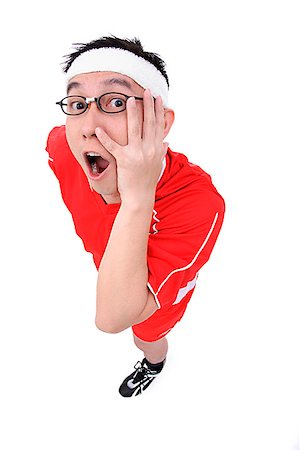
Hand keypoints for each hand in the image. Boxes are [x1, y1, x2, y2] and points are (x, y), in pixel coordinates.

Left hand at [95, 89, 167, 204]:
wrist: (140, 197)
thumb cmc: (147, 181)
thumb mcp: (157, 164)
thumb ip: (162, 151)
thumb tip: (166, 142)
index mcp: (157, 149)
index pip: (158, 125)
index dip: (158, 110)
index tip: (157, 98)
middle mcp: (150, 149)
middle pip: (149, 123)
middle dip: (148, 105)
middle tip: (146, 91)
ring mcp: (138, 154)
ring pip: (135, 129)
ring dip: (132, 113)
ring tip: (128, 100)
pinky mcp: (125, 160)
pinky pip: (113, 146)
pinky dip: (105, 137)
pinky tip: (99, 128)